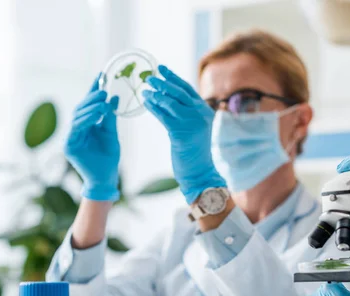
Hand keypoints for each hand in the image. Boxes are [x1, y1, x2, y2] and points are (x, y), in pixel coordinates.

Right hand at [65, 75, 119, 200]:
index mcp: (87, 124)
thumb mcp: (111, 133)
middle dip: (92, 98)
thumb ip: (110, 117)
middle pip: (81, 108)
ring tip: (103, 102)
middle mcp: (77, 129)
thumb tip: (114, 97)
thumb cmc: (109, 157)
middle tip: (104, 89)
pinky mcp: (69, 146)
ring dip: (90, 108)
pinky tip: (96, 115)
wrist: (106, 178)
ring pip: (78, 117)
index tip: (102, 75)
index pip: (89, 104)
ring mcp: (71, 137)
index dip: (93, 90)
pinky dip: (86, 120)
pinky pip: (76, 129)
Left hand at [143, 65, 224, 203]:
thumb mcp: (193, 128)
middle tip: (148, 77)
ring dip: (156, 95)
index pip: (188, 89)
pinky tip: (146, 103)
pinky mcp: (182, 132)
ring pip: (171, 103)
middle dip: (163, 83)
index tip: (161, 69)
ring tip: (144, 90)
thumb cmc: (194, 152)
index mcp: (205, 110)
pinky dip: (154, 108)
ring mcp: (193, 123)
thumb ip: (185, 113)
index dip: (173, 78)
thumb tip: (165, 96)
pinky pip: (164, 116)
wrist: (199, 171)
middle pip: (179, 92)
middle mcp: (201, 114)